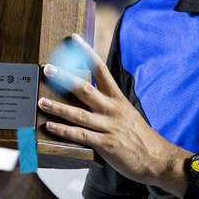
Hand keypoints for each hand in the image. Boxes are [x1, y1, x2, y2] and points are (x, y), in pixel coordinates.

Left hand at [38, 34, 185, 186]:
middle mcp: (112, 109)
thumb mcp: (127, 113)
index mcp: (118, 98)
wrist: (157, 159)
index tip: (74, 39)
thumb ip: (108, 104)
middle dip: (65, 78)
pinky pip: (80, 135)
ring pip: (79, 114)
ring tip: (41, 101)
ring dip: (58, 107)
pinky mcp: (106, 144)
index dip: (87, 53)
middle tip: (48, 69)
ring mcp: (109, 126)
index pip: (101, 69)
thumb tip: (87, 95)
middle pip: (85, 89)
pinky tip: (50, 126)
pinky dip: (63, 130)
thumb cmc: (140, 136)